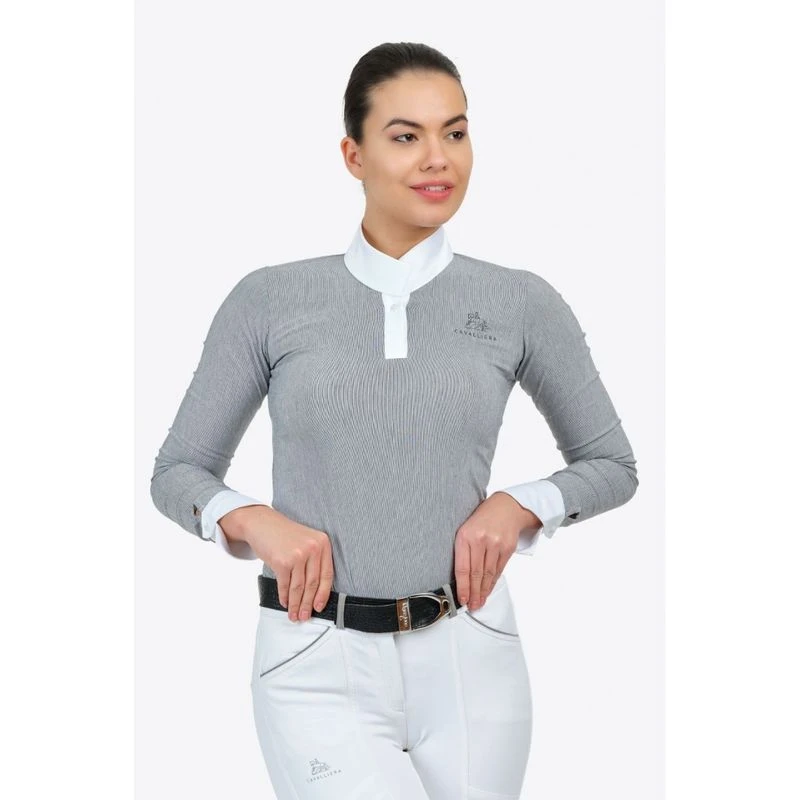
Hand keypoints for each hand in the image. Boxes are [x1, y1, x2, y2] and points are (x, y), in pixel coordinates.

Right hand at [219, 506, 333, 621]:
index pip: (327, 574)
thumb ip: (313, 561)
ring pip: (299, 587)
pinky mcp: (282, 561)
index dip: (323, 594)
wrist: (261, 523)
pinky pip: (285, 585)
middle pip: (313, 583)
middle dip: (308, 604)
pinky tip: (284, 603)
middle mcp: (313, 548)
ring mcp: (297, 554)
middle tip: (304, 617)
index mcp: (322, 543)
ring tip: (294, 615)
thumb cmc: (284, 535)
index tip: (319, 607)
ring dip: (296, 604)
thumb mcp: (306, 541)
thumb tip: (314, 593)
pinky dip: (284, 597)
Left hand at [453, 492, 540, 609]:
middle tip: (472, 605)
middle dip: (473, 592)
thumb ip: (463, 550)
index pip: (462, 567)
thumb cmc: (482, 520)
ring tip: (480, 602)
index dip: (462, 586)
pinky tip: (489, 590)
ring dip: (484, 591)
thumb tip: (461, 578)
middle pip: (476, 573)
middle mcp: (481, 540)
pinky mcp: (508, 548)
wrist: (507, 507)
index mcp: (465, 535)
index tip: (462, 599)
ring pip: (488, 574)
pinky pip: (499, 570)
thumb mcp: (466, 529)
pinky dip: (493, 582)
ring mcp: (496, 544)